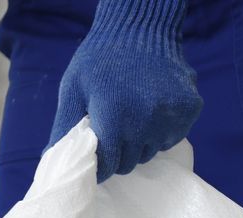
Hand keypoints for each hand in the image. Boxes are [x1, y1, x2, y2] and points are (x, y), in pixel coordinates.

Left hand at [49, 0, 201, 181]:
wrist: (141, 26)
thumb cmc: (99, 58)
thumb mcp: (73, 89)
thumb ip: (64, 128)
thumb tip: (52, 160)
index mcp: (114, 119)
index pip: (108, 166)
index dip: (100, 163)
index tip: (98, 152)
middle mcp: (145, 122)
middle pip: (130, 162)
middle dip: (119, 152)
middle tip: (114, 129)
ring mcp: (171, 116)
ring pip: (151, 151)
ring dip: (140, 142)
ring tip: (132, 115)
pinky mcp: (190, 109)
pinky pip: (172, 136)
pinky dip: (162, 129)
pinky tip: (152, 107)